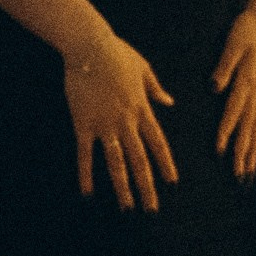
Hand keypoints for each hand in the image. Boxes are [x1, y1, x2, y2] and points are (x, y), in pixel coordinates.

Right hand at [62, 34, 177, 210]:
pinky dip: (85, 175)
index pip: (159, 144)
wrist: (90, 47)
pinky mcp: (83, 124)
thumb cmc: (118, 54)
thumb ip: (156, 90)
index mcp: (143, 110)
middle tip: (152, 208)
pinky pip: (85, 155)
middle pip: (141, 160)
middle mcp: (127, 122)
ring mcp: (105, 125)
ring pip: (116, 163)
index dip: (166, 165)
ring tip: (127, 207)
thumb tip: (170, 102)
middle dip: (147, 186)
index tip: (172, 183)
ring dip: (122, 187)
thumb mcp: (145, 70)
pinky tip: (86, 193)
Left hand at [213, 0, 255, 180]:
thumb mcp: (232, 42)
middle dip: (243, 153)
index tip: (218, 151)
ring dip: (252, 153)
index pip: (234, 111)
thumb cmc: (245, 29)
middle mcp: (255, 92)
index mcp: (247, 81)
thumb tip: (215, 86)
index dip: (226, 131)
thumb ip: (224, 65)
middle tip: (238, 176)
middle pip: (249, 127)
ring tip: (248, 175)